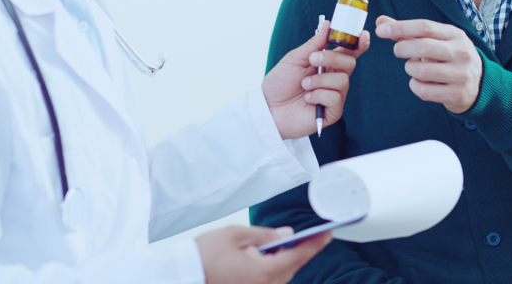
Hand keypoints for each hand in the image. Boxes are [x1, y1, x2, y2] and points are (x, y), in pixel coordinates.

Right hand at [195, 224, 330, 283]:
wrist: (183, 275)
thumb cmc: (204, 256)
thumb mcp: (236, 235)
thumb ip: (265, 235)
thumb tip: (287, 235)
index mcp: (263, 272)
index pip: (298, 255)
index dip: (315, 243)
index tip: (328, 233)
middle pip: (292, 268)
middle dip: (301, 250)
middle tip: (313, 234)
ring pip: (282, 276)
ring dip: (286, 260)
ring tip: (286, 243)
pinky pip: (271, 281)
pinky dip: (274, 269)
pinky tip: (269, 257)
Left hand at [262, 20, 370, 138]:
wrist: (269, 109)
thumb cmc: (280, 83)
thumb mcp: (295, 59)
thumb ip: (314, 44)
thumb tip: (329, 24)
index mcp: (328, 63)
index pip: (349, 52)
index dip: (359, 43)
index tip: (362, 35)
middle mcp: (334, 78)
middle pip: (350, 63)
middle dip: (332, 58)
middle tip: (312, 60)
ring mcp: (335, 95)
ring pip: (343, 81)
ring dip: (319, 80)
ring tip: (304, 85)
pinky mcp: (333, 112)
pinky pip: (335, 98)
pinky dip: (318, 95)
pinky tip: (307, 99)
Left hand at [375, 15, 481, 113]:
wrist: (479, 84)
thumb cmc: (450, 58)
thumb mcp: (436, 40)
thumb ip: (409, 31)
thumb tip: (381, 21)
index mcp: (456, 35)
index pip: (425, 27)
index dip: (400, 27)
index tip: (380, 30)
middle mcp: (461, 53)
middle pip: (423, 47)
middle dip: (402, 48)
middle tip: (398, 51)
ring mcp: (461, 74)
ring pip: (421, 70)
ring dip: (410, 69)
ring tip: (414, 67)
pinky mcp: (456, 94)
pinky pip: (423, 90)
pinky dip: (414, 85)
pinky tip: (420, 82)